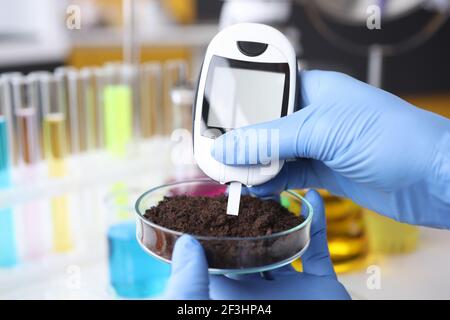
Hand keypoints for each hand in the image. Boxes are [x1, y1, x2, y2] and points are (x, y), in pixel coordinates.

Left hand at [164, 190, 349, 299]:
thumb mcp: (200, 308)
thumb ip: (189, 281)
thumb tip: (184, 243)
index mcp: (232, 296)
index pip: (222, 257)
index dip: (219, 231)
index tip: (215, 203)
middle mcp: (259, 290)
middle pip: (254, 246)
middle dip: (252, 219)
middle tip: (248, 188)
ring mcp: (291, 286)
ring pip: (286, 242)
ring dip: (283, 215)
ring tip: (275, 187)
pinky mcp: (320, 285)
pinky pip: (319, 247)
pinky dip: (318, 222)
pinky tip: (311, 198)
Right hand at [211, 71, 449, 227]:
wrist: (433, 179)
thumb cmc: (393, 138)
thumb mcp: (322, 131)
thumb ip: (269, 140)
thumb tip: (227, 148)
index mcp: (316, 89)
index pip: (266, 93)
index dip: (239, 106)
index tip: (215, 122)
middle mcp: (315, 115)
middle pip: (266, 126)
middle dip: (242, 141)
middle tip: (218, 156)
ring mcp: (320, 145)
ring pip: (274, 153)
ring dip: (254, 165)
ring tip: (232, 176)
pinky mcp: (325, 171)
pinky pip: (288, 174)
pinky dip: (271, 182)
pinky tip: (257, 188)